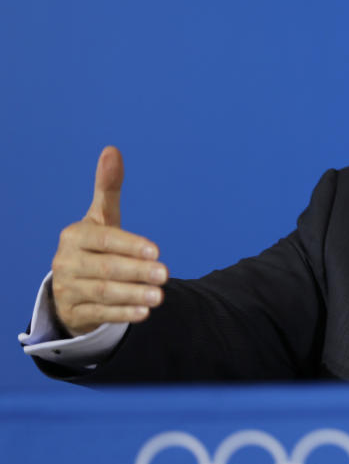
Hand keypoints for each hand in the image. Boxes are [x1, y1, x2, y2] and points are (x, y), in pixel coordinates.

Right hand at [51, 146, 167, 335]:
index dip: (130, 246)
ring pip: (104, 293)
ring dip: (133, 295)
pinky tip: (144, 313)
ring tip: (160, 296)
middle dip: (137, 272)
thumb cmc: (94, 246)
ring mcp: (68, 288)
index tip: (157, 252)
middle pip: (106, 268)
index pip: (104, 240)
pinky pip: (100, 313)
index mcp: (75, 236)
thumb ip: (107, 189)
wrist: (70, 285)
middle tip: (166, 275)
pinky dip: (123, 313)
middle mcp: (67, 262)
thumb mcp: (101, 219)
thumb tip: (112, 150)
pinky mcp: (74, 312)